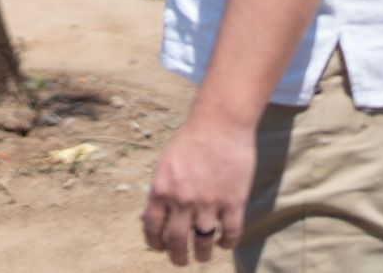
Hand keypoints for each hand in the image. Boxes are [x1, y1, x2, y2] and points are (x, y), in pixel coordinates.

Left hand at [141, 117, 254, 265]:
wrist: (219, 123)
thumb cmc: (190, 140)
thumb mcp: (165, 165)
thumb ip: (160, 192)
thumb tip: (149, 219)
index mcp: (161, 190)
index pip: (152, 228)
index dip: (155, 243)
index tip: (160, 248)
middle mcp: (182, 200)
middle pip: (177, 241)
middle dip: (177, 257)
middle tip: (180, 261)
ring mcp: (209, 203)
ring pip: (203, 243)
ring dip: (202, 255)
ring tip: (202, 257)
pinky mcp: (233, 202)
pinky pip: (231, 233)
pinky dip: (227, 243)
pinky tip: (224, 244)